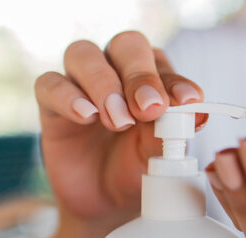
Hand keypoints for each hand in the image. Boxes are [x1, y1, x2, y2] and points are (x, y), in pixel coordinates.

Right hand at [34, 31, 205, 236]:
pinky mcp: (51, 103)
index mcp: (152, 75)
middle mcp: (117, 69)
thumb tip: (196, 112)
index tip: (187, 101)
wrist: (105, 200)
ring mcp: (81, 83)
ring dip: (103, 84)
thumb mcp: (160, 152)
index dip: (174, 79)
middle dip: (139, 75)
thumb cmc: (138, 165)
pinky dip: (68, 96)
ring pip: (83, 54)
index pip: (162, 62)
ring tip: (118, 120)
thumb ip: (173, 130)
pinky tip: (87, 116)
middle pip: (126, 45)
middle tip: (148, 109)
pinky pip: (49, 84)